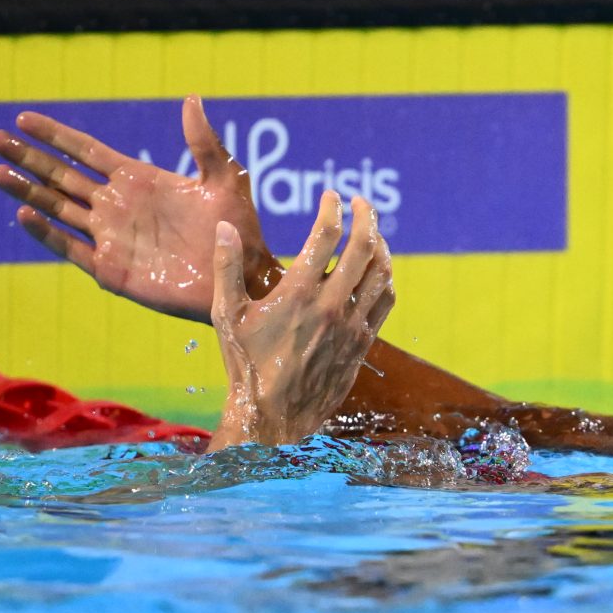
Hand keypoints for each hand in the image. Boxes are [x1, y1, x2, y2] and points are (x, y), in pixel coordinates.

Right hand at [0, 97, 271, 322]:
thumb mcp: (224, 178)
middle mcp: (117, 205)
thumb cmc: (236, 227)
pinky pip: (72, 247)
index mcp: (138, 180)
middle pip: (60, 176)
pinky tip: (24, 216)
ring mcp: (111, 237)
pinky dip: (47, 233)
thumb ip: (203, 142)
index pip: (85, 152)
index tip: (23, 118)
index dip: (55, 135)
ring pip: (58, 209)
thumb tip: (191, 98)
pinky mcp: (111, 268)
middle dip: (27, 158)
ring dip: (27, 192)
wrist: (240, 276)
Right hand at [212, 191, 393, 448]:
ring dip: (381, 245)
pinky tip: (379, 269)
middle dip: (366, 217)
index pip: (326, 236)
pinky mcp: (362, 343)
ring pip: (381, 273)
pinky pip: (385, 301)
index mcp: (297, 294)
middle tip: (361, 202)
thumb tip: (225, 227)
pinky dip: (386, 277)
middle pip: (364, 248)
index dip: (332, 209)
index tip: (331, 195)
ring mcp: (351, 325)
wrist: (274, 416)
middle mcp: (331, 306)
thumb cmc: (245, 365)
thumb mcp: (226, 316)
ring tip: (372, 230)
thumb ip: (226, 268)